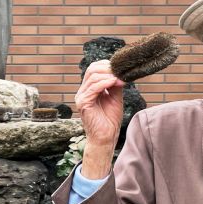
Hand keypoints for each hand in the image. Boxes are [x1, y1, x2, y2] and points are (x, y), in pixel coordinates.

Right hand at [75, 60, 123, 178]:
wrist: (105, 138)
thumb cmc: (109, 120)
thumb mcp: (115, 97)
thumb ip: (114, 85)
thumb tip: (119, 72)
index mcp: (89, 89)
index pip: (94, 69)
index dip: (106, 65)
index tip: (120, 67)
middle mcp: (83, 91)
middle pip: (91, 70)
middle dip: (107, 68)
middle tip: (120, 70)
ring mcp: (81, 97)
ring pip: (92, 77)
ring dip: (108, 75)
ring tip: (119, 78)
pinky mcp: (83, 104)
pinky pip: (93, 88)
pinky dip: (104, 83)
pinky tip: (114, 82)